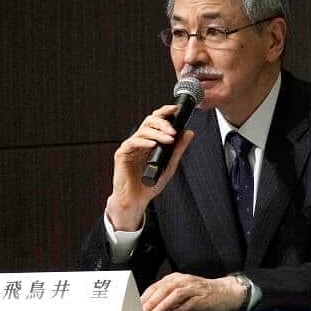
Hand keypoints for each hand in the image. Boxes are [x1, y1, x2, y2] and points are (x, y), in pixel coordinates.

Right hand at [104, 105, 195, 230]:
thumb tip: (189, 133)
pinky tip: (153, 144)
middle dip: (163, 123)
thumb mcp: (169, 165)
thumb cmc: (149, 185)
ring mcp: (130, 147)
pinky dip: (144, 142)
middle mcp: (140, 142)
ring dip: (157, 133)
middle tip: (173, 131)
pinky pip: (133, 142)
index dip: (165, 113)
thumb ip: (178, 149)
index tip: (175, 110)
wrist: (135, 200)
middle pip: (149, 122)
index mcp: (149, 142)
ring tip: (168, 140)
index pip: (156, 122)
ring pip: (143, 131)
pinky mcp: (122, 154)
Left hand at [140, 273, 245, 310]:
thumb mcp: (182, 293)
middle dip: (151, 301)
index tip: (135, 307)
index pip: (156, 286)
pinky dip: (180, 309)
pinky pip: (189, 302)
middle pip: (163, 289)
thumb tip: (150, 310)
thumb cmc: (202, 295)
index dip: (145, 296)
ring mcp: (194, 288)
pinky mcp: (203, 297)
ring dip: (163, 304)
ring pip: (175, 294)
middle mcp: (184, 280)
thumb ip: (167, 299)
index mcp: (176, 278)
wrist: (226, 292)